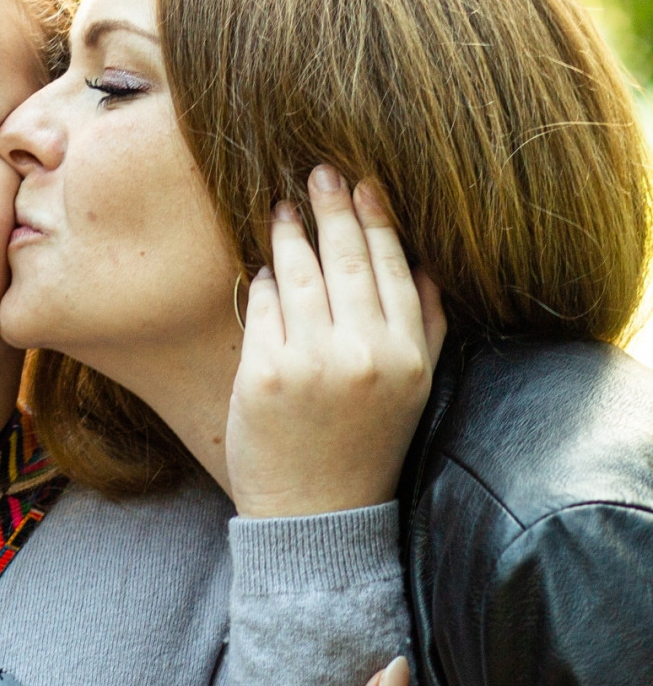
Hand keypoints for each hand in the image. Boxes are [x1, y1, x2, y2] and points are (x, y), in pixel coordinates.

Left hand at [227, 166, 445, 517]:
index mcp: (406, 357)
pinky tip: (263, 267)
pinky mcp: (263, 374)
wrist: (315, 514)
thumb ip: (423, 329)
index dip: (377, 220)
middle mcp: (363, 355)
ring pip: (299, 274)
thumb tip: (424, 267)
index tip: (365, 184)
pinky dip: (263, 282)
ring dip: (289, 233)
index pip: (393, 268)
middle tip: (319, 171)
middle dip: (333, 208)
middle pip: (348, 259)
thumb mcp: (412, 392)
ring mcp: (310, 363)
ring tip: (282, 207)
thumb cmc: (362, 446)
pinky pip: (262, 306)